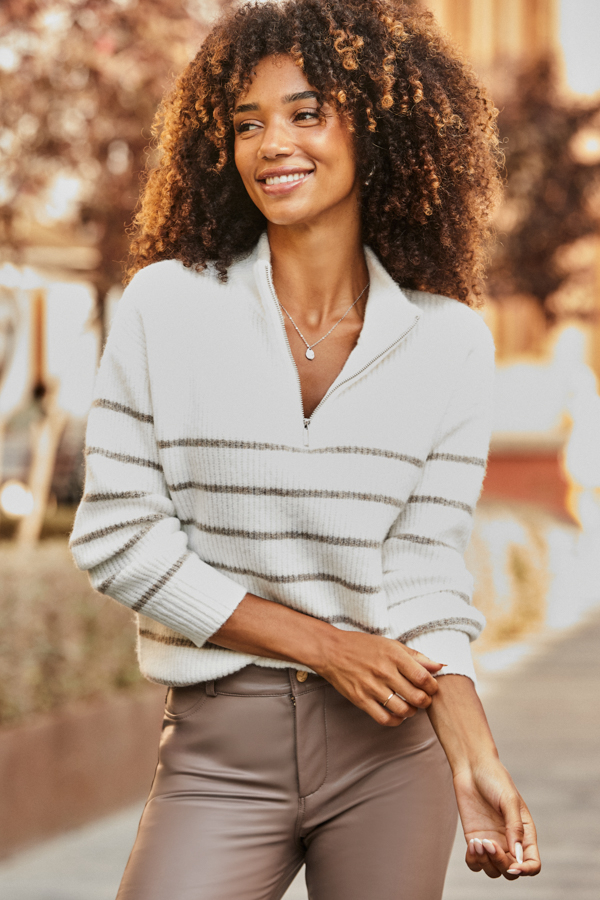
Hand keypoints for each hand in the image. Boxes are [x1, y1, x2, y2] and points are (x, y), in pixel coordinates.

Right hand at [315, 631, 443, 725]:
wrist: (331, 650)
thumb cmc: (363, 646)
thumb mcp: (391, 644)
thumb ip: (417, 656)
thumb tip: (440, 666)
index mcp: (394, 656)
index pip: (423, 678)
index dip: (433, 687)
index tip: (432, 688)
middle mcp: (384, 672)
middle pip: (416, 697)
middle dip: (426, 701)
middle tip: (424, 699)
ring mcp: (372, 687)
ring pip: (403, 710)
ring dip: (412, 712)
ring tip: (411, 707)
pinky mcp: (361, 700)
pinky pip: (384, 719)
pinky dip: (396, 721)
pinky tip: (397, 714)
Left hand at [454, 757, 540, 878]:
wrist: (471, 767)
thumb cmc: (495, 779)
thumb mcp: (509, 800)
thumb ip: (514, 827)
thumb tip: (517, 856)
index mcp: (525, 834)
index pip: (532, 864)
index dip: (526, 870)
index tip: (513, 866)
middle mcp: (509, 842)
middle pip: (511, 871)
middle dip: (501, 863)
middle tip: (488, 843)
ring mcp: (492, 842)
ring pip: (493, 870)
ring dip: (486, 862)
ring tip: (478, 842)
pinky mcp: (474, 840)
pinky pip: (475, 863)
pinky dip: (473, 861)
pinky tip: (472, 845)